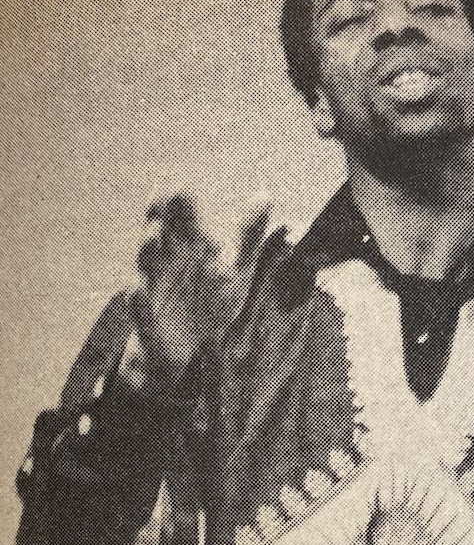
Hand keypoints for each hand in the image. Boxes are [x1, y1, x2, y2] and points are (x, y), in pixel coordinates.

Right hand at [132, 195, 233, 384]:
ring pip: (145, 266)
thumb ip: (248, 235)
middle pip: (157, 233)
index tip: (182, 192)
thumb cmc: (211, 302)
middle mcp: (165, 261)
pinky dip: (137, 302)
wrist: (194, 352)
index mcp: (186, 245)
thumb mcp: (236, 270)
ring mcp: (154, 289)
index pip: (178, 214)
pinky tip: (137, 291)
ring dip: (147, 250)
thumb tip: (265, 193)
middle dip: (157, 218)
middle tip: (161, 201)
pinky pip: (139, 310)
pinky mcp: (149, 321)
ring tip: (154, 235)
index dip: (177, 203)